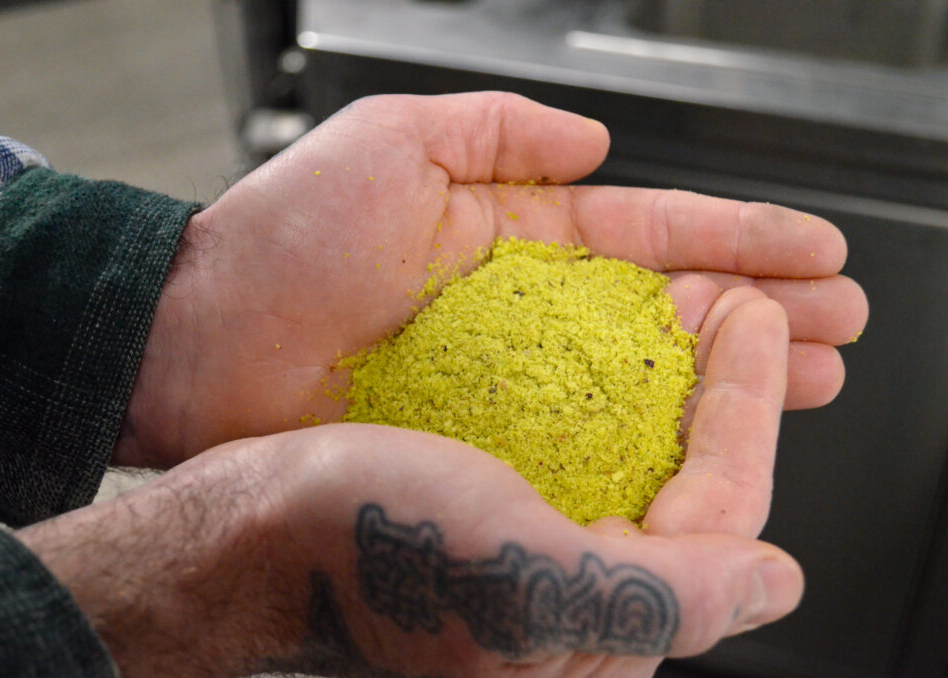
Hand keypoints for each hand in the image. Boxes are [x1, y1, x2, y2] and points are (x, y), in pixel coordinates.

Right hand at [21, 293, 800, 677]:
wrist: (231, 534)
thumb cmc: (357, 554)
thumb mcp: (521, 582)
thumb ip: (665, 596)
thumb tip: (775, 583)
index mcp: (593, 626)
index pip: (717, 513)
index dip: (749, 410)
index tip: (754, 318)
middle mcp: (569, 590)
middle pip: (682, 478)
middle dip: (719, 385)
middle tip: (740, 300)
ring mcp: (526, 545)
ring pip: (632, 448)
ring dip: (667, 370)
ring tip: (689, 298)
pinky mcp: (484, 504)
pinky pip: (571, 435)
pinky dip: (599, 376)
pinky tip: (603, 334)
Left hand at [115, 91, 866, 467]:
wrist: (199, 339)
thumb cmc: (282, 238)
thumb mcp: (393, 139)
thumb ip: (497, 129)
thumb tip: (593, 139)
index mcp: (513, 234)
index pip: (648, 231)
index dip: (736, 235)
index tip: (813, 245)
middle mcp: (524, 311)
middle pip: (666, 310)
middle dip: (757, 312)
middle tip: (840, 324)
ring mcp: (511, 382)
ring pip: (645, 381)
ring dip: (729, 379)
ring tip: (810, 378)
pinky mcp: (483, 440)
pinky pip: (584, 441)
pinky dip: (650, 442)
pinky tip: (709, 447)